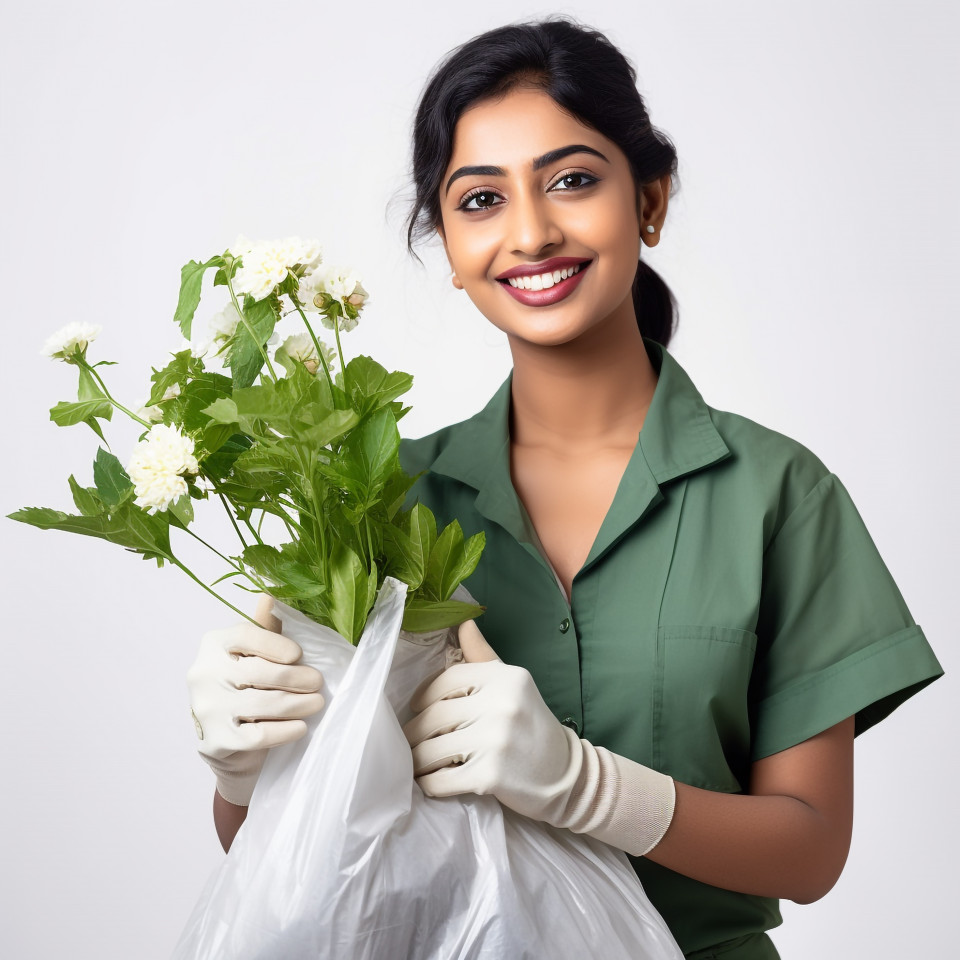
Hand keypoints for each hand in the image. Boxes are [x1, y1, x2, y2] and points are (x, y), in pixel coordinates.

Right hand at [187, 594, 324, 805]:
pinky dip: (285, 730)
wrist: (227, 740)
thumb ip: (264, 627)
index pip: (245, 635)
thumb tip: (271, 595)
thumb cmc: (246, 686)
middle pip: (259, 671)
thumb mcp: (253, 653)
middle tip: (317, 682)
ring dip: (298, 703)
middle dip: (296, 677)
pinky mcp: (216, 741)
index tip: (298, 654)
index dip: (275, 643)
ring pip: (263, 703)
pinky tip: (300, 726)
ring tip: (316, 702)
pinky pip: (258, 735)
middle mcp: (204, 674)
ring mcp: (207, 709)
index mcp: (214, 644)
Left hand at [403, 619, 676, 854]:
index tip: (417, 709)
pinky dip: (429, 784)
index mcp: (505, 677)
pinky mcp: (490, 776)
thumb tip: (463, 620)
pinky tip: (431, 782)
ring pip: (431, 750)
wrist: (565, 774)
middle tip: (412, 740)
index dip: (423, 696)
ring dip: (418, 760)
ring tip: (418, 763)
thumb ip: (482, 655)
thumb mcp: (512, 683)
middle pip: (433, 716)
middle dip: (415, 732)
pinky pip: (440, 780)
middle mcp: (501, 704)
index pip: (445, 681)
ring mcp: (495, 741)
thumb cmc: (531, 724)